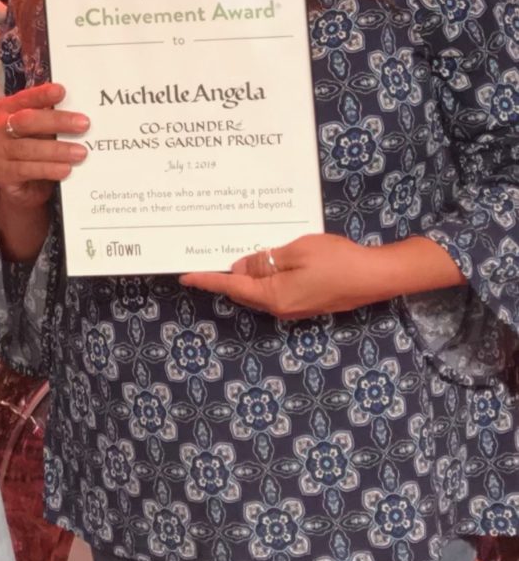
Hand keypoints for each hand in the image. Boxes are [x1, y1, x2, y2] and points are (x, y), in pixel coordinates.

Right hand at [0, 83, 88, 209]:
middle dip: (57, 121)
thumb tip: (80, 113)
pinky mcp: (3, 173)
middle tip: (84, 124)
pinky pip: (27, 170)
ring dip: (57, 150)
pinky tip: (66, 169)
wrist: (18, 184)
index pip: (25, 98)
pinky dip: (49, 169)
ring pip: (28, 147)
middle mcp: (0, 127)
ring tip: (80, 152)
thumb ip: (52, 119)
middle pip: (27, 121)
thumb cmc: (33, 148)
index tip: (61, 91)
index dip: (42, 94)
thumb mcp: (40, 131)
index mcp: (8, 109)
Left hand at [181, 233, 399, 317]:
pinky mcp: (306, 302)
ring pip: (259, 292)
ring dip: (245, 277)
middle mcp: (280, 307)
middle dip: (224, 278)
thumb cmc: (337, 260)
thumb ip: (265, 261)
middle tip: (205, 259)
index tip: (185, 276)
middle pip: (243, 292)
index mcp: (274, 296)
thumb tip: (240, 269)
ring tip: (230, 256)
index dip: (208, 280)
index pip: (232, 287)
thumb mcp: (296, 252)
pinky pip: (275, 291)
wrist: (376, 277)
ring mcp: (294, 308)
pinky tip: (263, 262)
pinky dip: (263, 278)